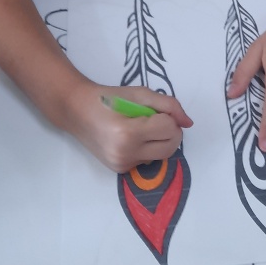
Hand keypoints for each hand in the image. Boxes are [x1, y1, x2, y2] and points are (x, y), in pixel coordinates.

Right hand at [64, 79, 193, 173]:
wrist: (77, 111)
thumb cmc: (109, 98)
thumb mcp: (140, 93)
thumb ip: (169, 105)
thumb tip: (188, 123)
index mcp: (128, 132)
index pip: (169, 129)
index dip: (169, 117)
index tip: (156, 110)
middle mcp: (125, 154)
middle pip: (170, 148)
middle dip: (171, 131)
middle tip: (156, 118)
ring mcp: (122, 165)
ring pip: (161, 156)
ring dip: (160, 141)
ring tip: (142, 127)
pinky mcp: (120, 170)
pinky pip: (148, 160)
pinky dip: (148, 148)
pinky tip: (132, 137)